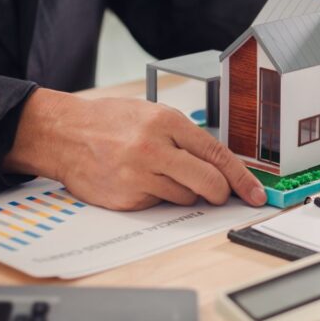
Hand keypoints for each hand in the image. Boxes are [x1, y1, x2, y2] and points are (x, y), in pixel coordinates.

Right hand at [3, 89, 267, 210]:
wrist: (63, 135)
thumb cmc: (110, 123)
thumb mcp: (152, 115)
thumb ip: (186, 138)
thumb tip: (221, 167)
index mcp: (166, 122)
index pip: (217, 155)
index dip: (242, 179)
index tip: (257, 194)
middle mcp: (154, 149)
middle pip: (209, 183)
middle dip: (220, 192)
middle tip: (218, 192)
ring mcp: (139, 176)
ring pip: (186, 197)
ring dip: (184, 191)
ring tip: (159, 172)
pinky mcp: (126, 199)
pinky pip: (159, 205)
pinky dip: (158, 197)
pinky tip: (140, 180)